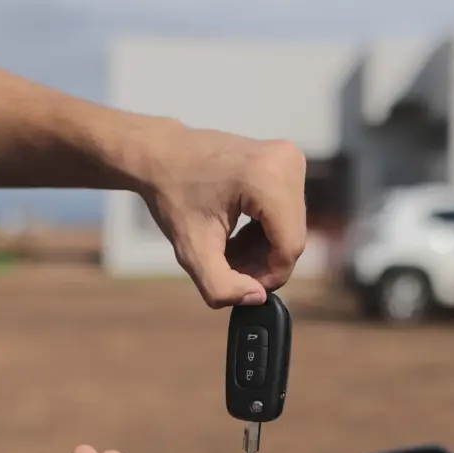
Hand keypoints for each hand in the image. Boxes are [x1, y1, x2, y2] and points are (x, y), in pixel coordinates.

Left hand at [137, 125, 307, 307]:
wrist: (160, 154)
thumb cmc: (172, 194)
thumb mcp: (191, 249)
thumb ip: (221, 286)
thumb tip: (257, 298)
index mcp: (266, 179)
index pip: (289, 246)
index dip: (270, 275)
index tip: (242, 284)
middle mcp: (287, 162)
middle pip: (293, 237)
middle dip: (264, 261)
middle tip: (229, 266)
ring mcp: (290, 158)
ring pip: (291, 227)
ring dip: (264, 247)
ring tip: (229, 250)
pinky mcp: (288, 160)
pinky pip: (288, 211)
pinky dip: (266, 229)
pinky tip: (239, 232)